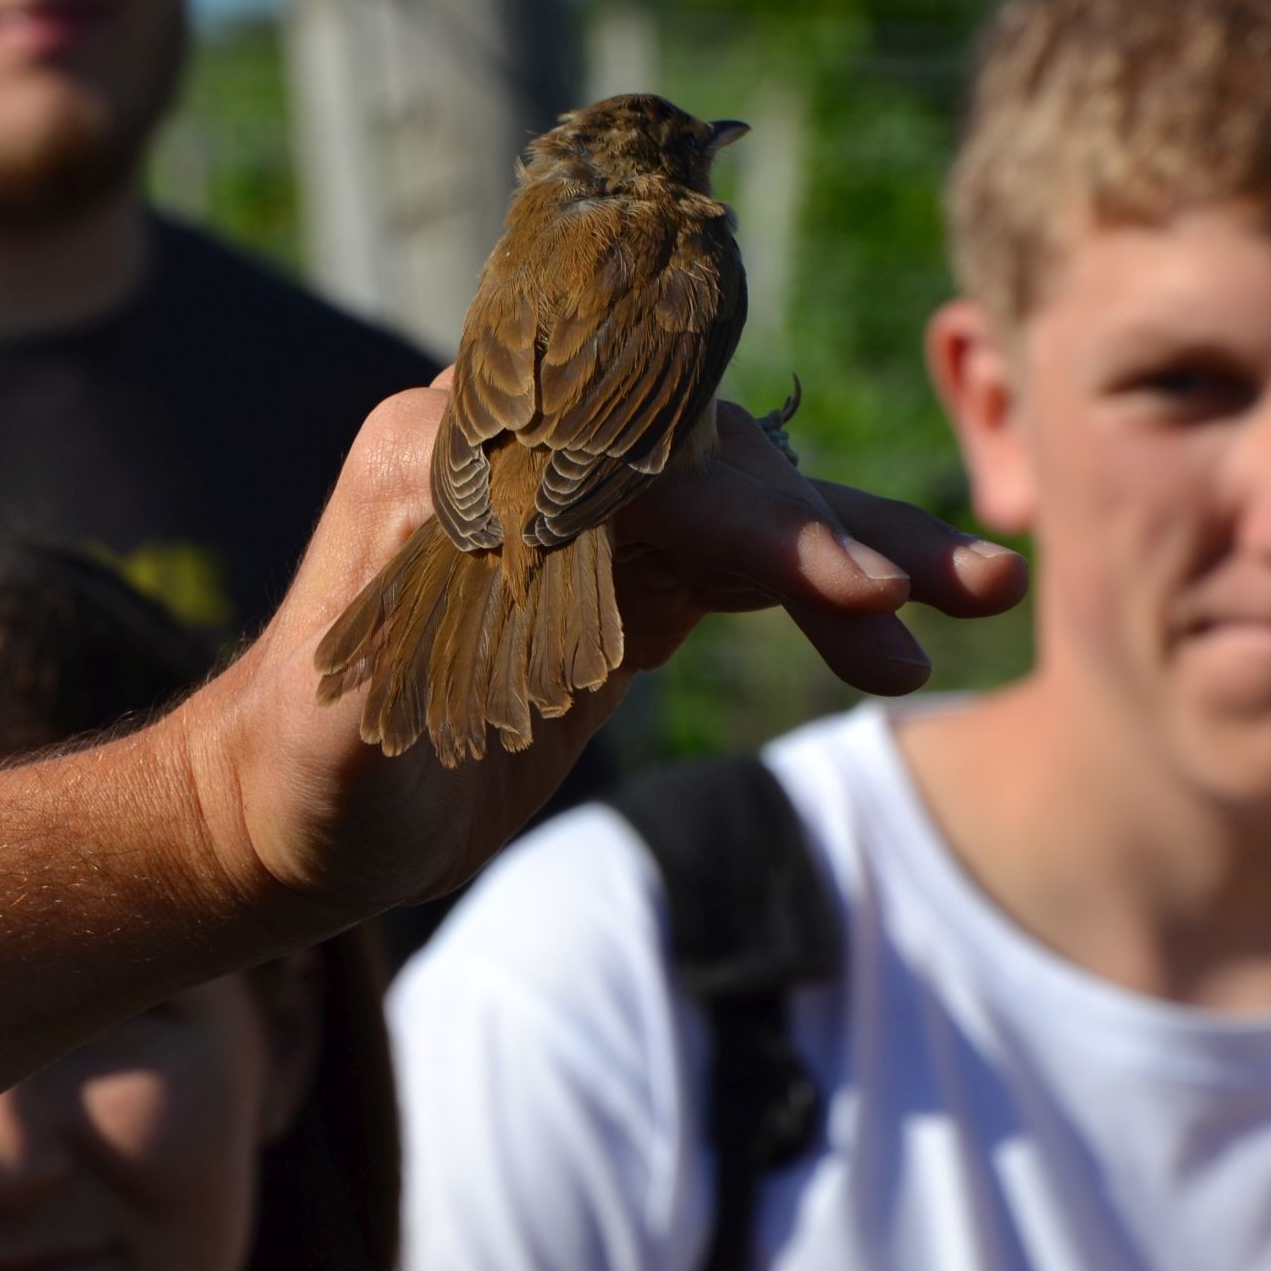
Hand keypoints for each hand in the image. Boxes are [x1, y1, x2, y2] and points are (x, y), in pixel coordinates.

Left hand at [194, 380, 1026, 922]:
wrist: (290, 821)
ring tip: (981, 592)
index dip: (743, 513)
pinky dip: (820, 594)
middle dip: (829, 528)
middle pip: (707, 457)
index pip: (627, 455)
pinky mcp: (622, 562)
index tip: (843, 586)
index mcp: (451, 452)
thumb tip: (492, 501)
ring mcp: (586, 502)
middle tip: (949, 590)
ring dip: (856, 549)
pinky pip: (743, 557)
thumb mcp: (337, 727)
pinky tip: (893, 644)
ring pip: (746, 497)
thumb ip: (410, 623)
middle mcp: (526, 449)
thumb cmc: (304, 778)